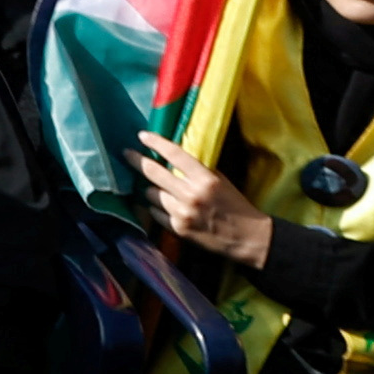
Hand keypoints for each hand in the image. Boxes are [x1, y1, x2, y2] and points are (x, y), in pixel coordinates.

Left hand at [130, 134, 275, 267]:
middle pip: (154, 173)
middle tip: (126, 153)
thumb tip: (173, 158)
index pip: (175, 154)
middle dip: (136, 161)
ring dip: (150, 188)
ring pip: (151, 194)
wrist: (247, 237)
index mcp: (205, 178)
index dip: (156, 142)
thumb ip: (197, 171)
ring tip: (153, 186)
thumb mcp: (221, 181)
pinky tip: (160, 205)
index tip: (142, 136)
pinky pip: (155, 212)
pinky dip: (156, 207)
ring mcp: (182, 213)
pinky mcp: (177, 228)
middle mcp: (191, 194)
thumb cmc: (235, 205)